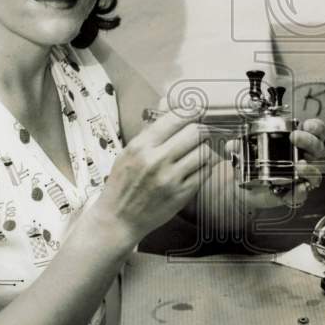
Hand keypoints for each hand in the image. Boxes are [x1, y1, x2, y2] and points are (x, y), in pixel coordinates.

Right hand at [97, 110, 218, 241]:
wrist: (119, 219)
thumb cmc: (123, 183)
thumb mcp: (128, 152)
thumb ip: (150, 132)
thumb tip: (170, 106)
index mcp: (141, 146)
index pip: (175, 118)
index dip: (191, 111)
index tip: (197, 111)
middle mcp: (156, 160)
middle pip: (195, 132)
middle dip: (202, 129)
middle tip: (203, 131)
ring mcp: (170, 178)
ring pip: (204, 152)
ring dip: (206, 148)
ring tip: (201, 149)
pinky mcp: (181, 194)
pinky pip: (205, 172)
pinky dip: (205, 166)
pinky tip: (199, 166)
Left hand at [226, 118, 324, 211]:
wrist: (242, 187)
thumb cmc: (250, 163)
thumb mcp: (243, 149)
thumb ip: (238, 146)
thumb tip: (233, 145)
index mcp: (293, 143)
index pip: (313, 131)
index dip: (314, 127)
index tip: (307, 124)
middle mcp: (300, 158)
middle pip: (317, 148)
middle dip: (309, 141)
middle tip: (295, 137)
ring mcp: (298, 177)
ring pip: (314, 173)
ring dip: (309, 168)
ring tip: (299, 166)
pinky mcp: (293, 193)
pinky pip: (302, 194)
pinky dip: (300, 192)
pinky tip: (296, 188)